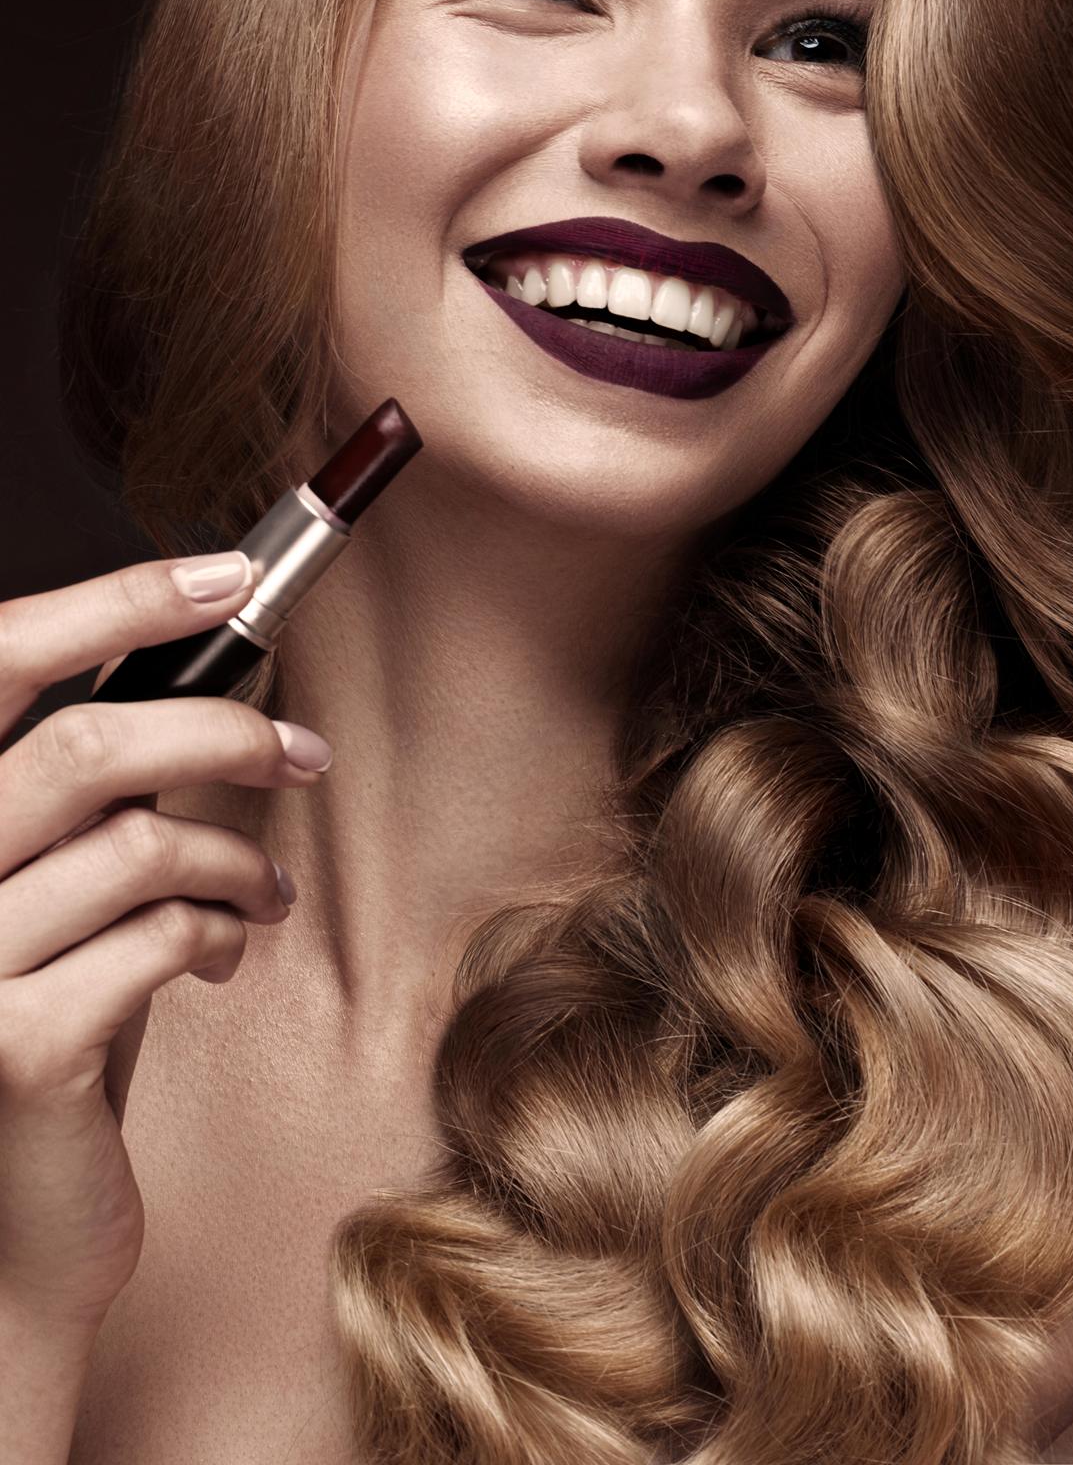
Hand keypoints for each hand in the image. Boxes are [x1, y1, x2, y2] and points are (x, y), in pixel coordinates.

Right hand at [0, 553, 330, 1327]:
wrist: (9, 1239)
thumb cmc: (45, 1042)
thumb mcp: (52, 904)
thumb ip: (89, 810)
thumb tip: (209, 697)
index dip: (115, 601)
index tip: (226, 576)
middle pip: (89, 746)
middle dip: (222, 736)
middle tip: (301, 756)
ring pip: (143, 843)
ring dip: (235, 862)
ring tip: (259, 897)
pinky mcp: (18, 1047)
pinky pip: (160, 936)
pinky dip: (217, 933)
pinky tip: (220, 955)